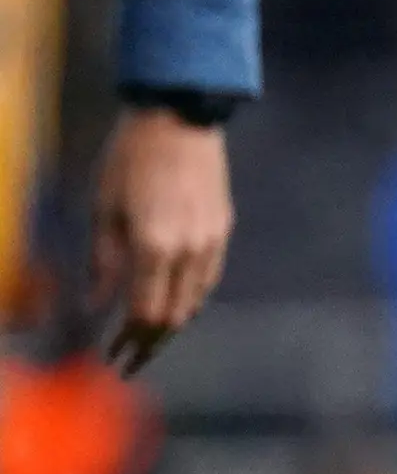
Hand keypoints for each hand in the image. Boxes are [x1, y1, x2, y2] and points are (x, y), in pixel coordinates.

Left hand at [87, 105, 231, 372]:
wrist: (180, 119)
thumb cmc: (129, 161)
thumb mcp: (103, 210)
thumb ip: (103, 264)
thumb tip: (95, 306)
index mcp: (155, 247)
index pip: (146, 314)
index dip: (128, 340)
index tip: (112, 354)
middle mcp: (190, 251)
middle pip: (175, 316)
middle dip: (150, 341)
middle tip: (128, 354)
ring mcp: (212, 242)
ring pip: (196, 301)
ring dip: (171, 321)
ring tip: (148, 332)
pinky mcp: (224, 230)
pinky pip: (208, 278)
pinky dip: (189, 297)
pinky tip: (173, 298)